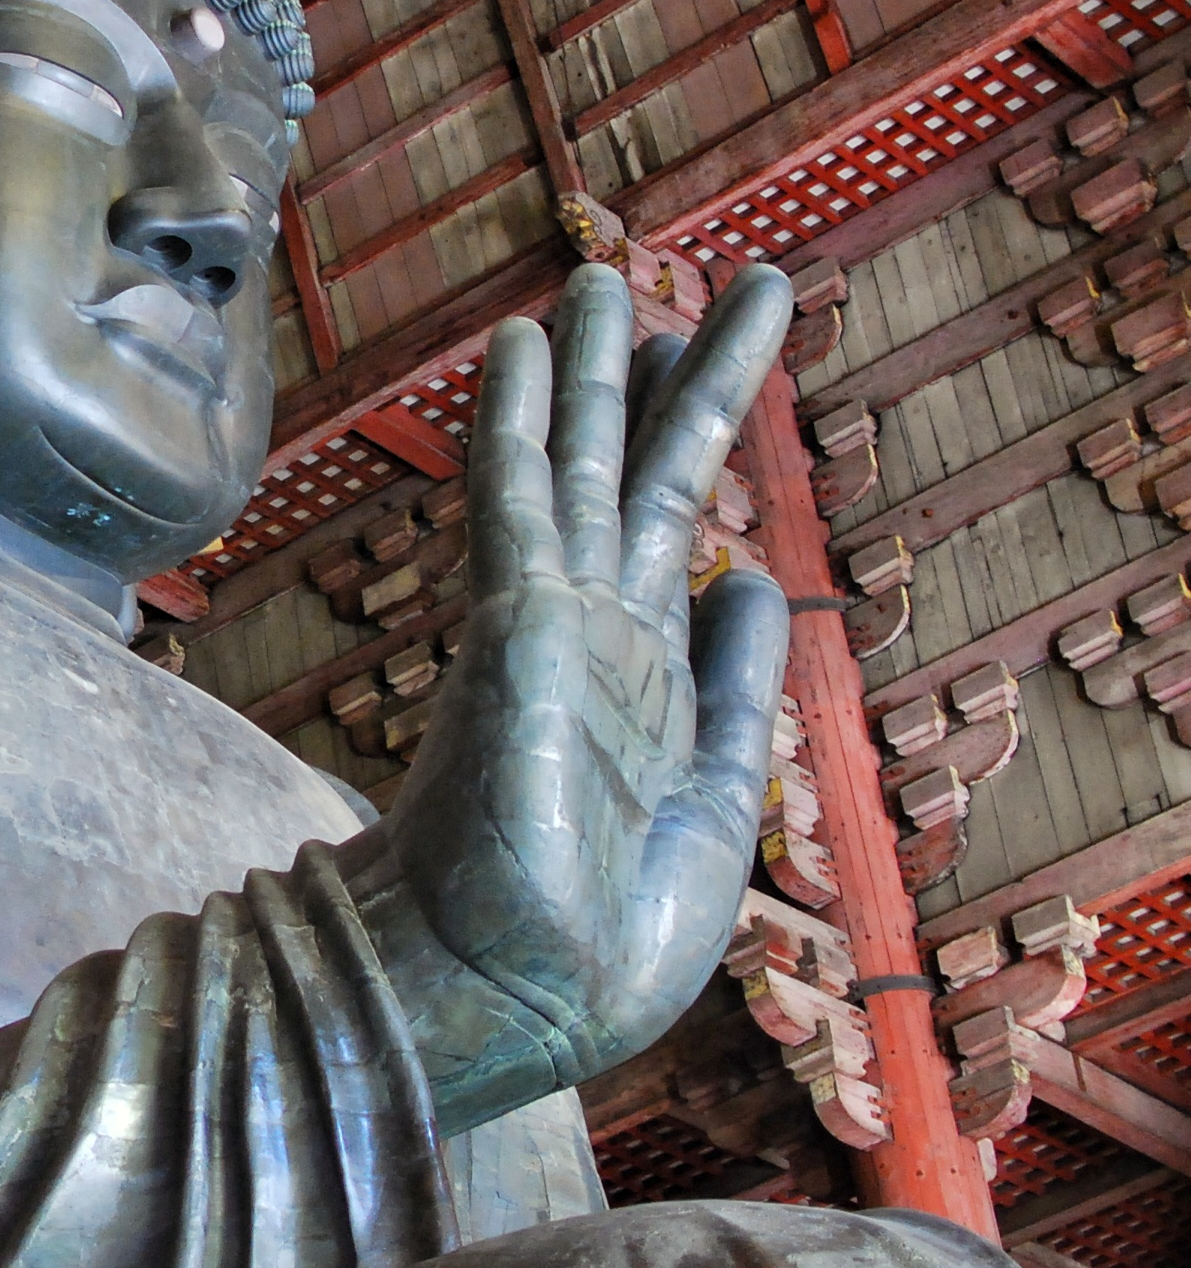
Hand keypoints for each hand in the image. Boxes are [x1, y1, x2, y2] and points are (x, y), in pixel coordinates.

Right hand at [342, 262, 793, 1131]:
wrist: (517, 994)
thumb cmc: (600, 937)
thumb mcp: (716, 807)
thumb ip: (735, 695)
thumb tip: (753, 587)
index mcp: (644, 679)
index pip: (668, 531)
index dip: (691, 439)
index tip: (701, 359)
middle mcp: (594, 633)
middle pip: (628, 476)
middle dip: (654, 377)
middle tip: (662, 276)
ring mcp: (548, 625)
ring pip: (577, 466)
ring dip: (593, 370)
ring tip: (602, 273)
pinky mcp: (514, 629)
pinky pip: (514, 502)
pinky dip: (516, 421)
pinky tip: (517, 346)